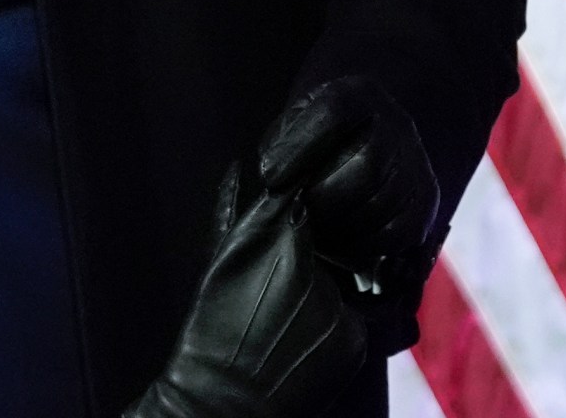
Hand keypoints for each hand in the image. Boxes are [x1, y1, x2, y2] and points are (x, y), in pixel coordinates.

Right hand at [125, 168, 365, 417]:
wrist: (225, 399)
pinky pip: (351, 317)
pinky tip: (300, 339)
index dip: (299, 213)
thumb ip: (232, 211)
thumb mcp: (216, 261)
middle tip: (276, 288)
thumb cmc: (210, 331)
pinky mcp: (355, 339)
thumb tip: (238, 171)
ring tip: (283, 319)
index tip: (292, 223)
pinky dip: (332, 323)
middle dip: (309, 257)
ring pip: (340, 282)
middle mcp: (320, 272)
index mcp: (282, 244)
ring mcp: (341, 308)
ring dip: (322, 292)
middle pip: (327, 245)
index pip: (306, 202)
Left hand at [257, 77, 436, 280]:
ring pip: (385, 201)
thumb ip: (281, 143)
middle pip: (368, 164)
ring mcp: (417, 161)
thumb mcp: (295, 125)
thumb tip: (274, 177)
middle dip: (326, 196)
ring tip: (315, 231)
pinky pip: (400, 230)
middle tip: (298, 213)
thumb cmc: (318, 137)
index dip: (301, 147)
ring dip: (343, 224)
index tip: (271, 176)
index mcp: (359, 94)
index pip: (335, 112)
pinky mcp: (427, 199)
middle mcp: (397, 123)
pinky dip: (366, 244)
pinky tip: (342, 243)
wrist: (365, 142)